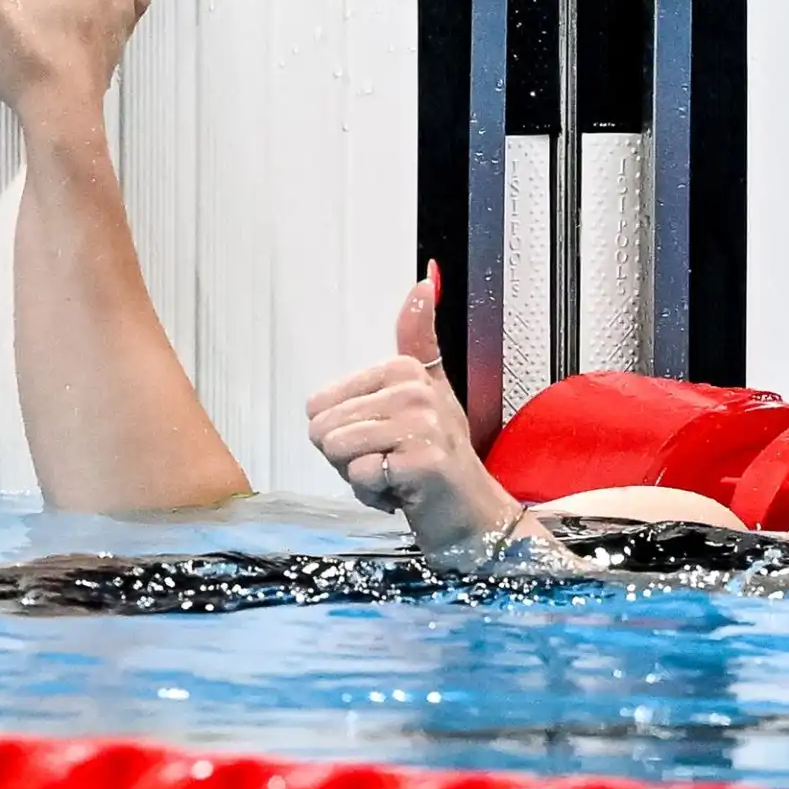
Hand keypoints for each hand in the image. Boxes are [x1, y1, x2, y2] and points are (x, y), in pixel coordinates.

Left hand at [306, 263, 519, 550]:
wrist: (469, 510)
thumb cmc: (438, 454)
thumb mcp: (427, 387)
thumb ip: (419, 335)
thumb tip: (425, 278)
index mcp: (404, 369)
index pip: (318, 405)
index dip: (341, 432)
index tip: (382, 437)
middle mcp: (414, 390)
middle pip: (323, 429)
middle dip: (347, 457)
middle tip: (388, 460)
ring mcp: (421, 424)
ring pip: (337, 450)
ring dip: (358, 476)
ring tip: (394, 473)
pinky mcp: (422, 460)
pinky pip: (360, 476)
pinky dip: (373, 494)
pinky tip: (401, 492)